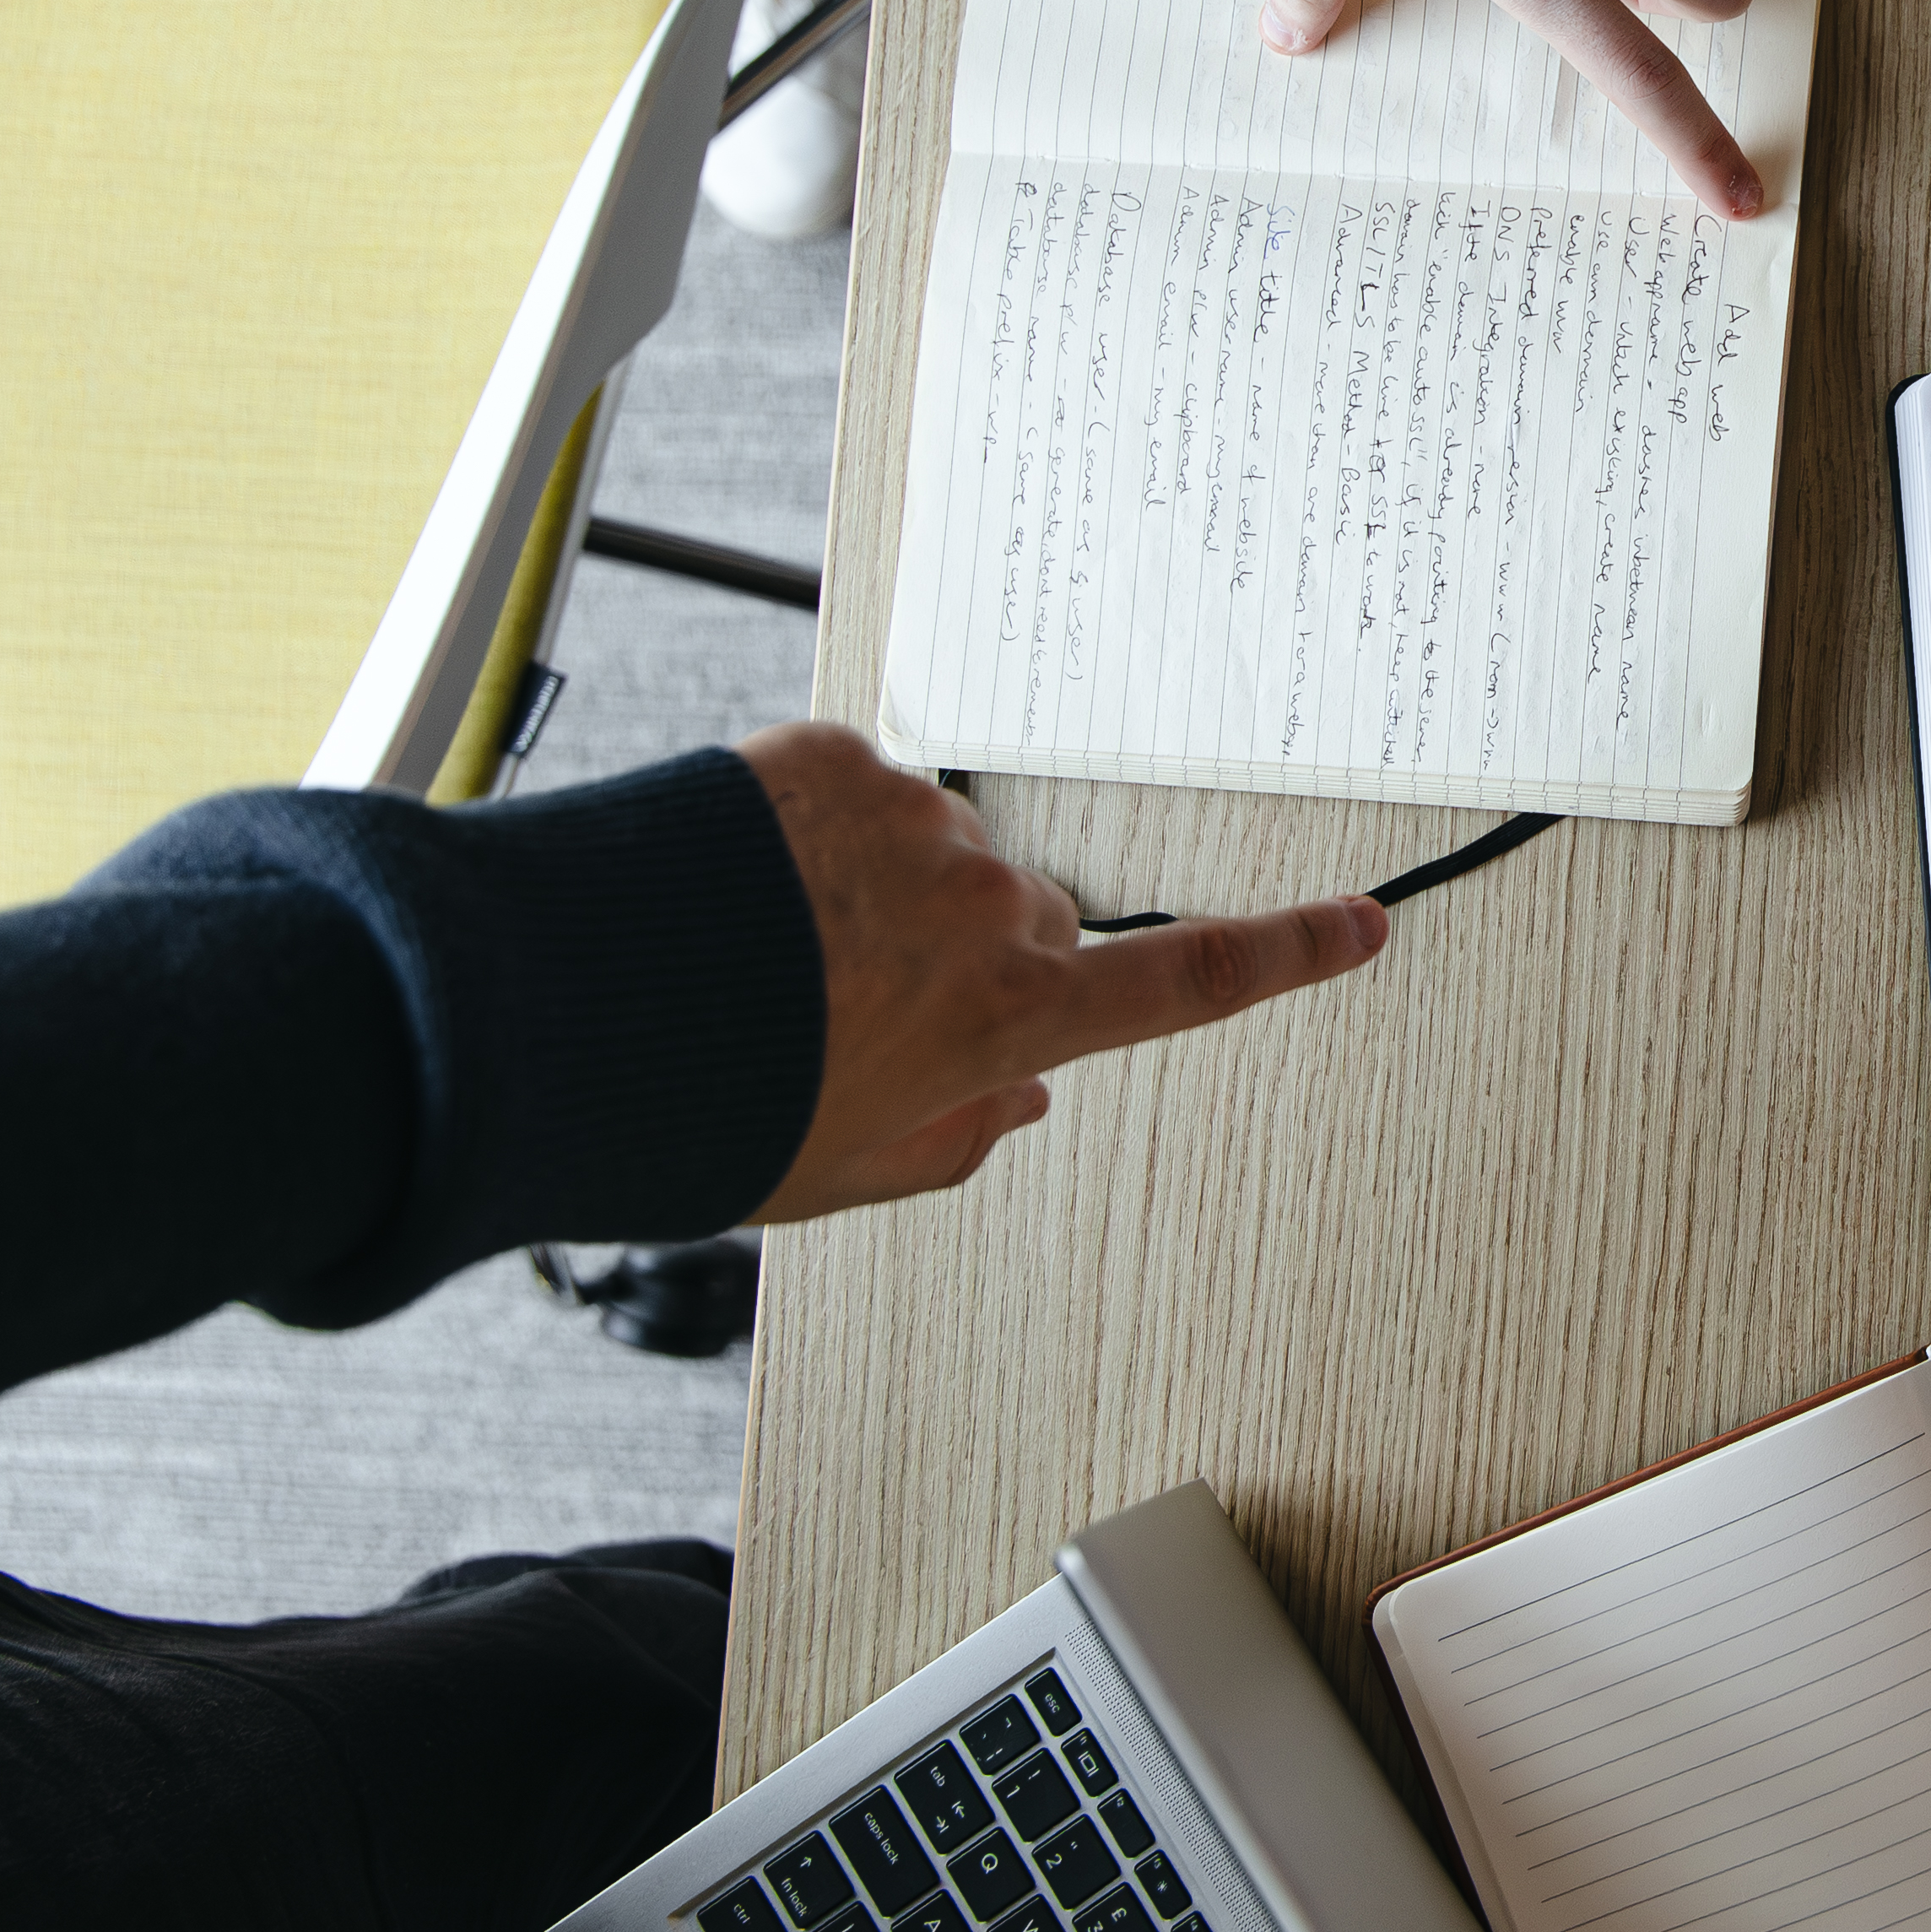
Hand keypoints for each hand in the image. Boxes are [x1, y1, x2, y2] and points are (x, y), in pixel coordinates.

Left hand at [733, 722, 1384, 1220]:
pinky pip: (848, 794)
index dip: (1288, 954)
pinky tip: (738, 888)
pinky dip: (807, 835)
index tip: (1359, 923)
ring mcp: (910, 826)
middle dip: (965, 956)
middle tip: (846, 1004)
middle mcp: (982, 911)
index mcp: (1006, 1018)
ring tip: (764, 949)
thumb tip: (1011, 1103)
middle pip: (1024, 925)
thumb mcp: (840, 1171)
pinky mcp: (833, 760)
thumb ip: (950, 1141)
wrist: (571, 999)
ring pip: (930, 858)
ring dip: (874, 894)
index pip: (1189, 984)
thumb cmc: (700, 1101)